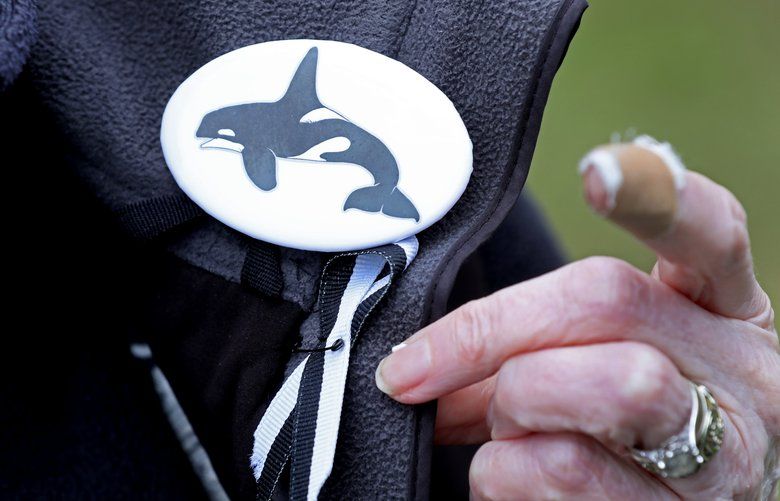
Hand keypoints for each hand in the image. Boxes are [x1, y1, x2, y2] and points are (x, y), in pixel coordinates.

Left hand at [375, 138, 778, 499]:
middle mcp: (742, 372)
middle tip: (415, 371)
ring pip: (603, 388)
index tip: (597, 171)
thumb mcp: (596, 361)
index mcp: (721, 310)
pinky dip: (502, 474)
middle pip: (606, 302)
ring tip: (503, 430)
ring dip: (509, 410)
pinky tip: (517, 477)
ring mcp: (725, 452)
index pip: (708, 232)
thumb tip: (415, 363)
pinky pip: (559, 470)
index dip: (656, 197)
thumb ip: (527, 342)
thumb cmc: (627, 425)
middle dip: (485, 332)